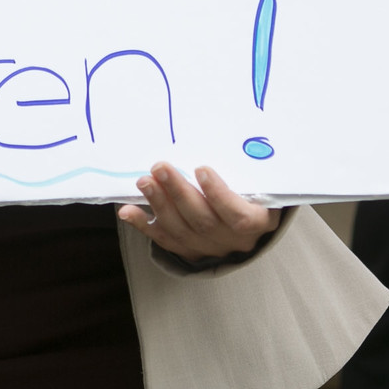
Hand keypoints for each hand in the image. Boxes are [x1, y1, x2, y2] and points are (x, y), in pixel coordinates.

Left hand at [117, 162, 278, 260]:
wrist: (251, 224)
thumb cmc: (256, 194)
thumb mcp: (261, 183)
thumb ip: (245, 170)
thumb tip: (219, 138)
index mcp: (257, 222)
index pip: (238, 215)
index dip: (218, 194)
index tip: (201, 169)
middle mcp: (233, 240)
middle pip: (202, 220)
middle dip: (178, 192)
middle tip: (160, 167)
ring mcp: (209, 248)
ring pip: (180, 230)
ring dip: (159, 204)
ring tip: (144, 181)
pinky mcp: (188, 250)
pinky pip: (163, 239)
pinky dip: (143, 225)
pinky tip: (127, 211)